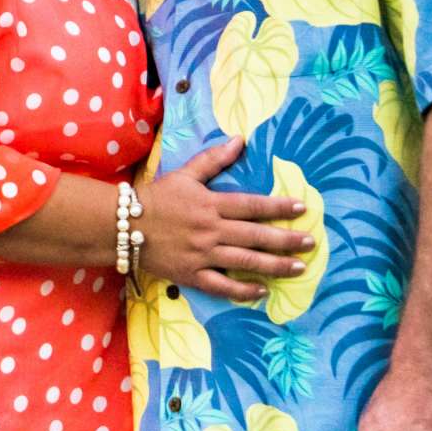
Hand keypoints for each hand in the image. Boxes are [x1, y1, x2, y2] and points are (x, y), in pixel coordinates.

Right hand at [134, 138, 314, 301]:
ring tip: (297, 268)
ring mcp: (202, 255)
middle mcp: (210, 231)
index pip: (252, 205)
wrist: (121, 226)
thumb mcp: (185, 174)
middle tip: (310, 243)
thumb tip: (241, 139)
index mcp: (210, 204)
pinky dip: (243, 291)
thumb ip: (214, 159)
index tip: (301, 208)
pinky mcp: (191, 275)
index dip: (278, 207)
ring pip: (245, 262)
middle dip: (286, 240)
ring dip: (274, 266)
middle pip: (255, 236)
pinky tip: (263, 291)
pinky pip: (222, 286)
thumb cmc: (156, 198)